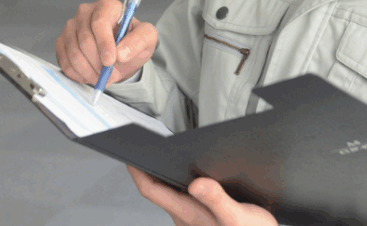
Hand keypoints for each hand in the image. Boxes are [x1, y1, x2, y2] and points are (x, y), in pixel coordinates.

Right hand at [55, 0, 156, 86]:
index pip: (99, 22)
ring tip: (102, 78)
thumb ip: (138, 41)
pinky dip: (78, 74)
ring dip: (89, 71)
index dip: (104, 43)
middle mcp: (86, 11)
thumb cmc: (132, 41)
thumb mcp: (147, 38)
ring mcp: (71, 26)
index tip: (110, 61)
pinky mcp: (62, 41)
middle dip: (98, 62)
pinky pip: (64, 61)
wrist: (121, 52)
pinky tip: (90, 75)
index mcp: (107, 5)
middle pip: (85, 39)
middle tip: (110, 76)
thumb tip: (121, 53)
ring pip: (73, 52)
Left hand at [127, 166, 277, 225]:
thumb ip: (217, 200)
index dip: (137, 171)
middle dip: (148, 168)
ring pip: (169, 194)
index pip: (151, 190)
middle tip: (142, 147)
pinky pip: (182, 198)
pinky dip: (179, 181)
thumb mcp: (237, 217)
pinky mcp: (201, 219)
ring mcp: (192, 219)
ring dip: (163, 175)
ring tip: (161, 154)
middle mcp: (185, 217)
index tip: (128, 153)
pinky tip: (187, 172)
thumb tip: (197, 183)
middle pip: (157, 190)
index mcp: (188, 214)